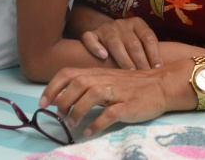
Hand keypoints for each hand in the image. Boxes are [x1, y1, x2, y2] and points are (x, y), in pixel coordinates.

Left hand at [40, 66, 169, 135]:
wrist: (161, 85)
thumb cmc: (132, 85)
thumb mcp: (107, 80)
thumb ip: (88, 86)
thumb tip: (62, 98)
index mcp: (98, 73)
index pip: (69, 73)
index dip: (53, 87)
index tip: (43, 102)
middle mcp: (105, 79)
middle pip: (78, 83)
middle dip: (63, 100)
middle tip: (61, 116)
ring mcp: (118, 91)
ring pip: (92, 95)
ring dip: (78, 110)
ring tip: (72, 124)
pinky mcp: (128, 105)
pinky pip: (110, 113)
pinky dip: (96, 123)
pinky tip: (89, 131)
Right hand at [80, 17, 161, 69]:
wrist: (103, 32)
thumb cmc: (127, 43)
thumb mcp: (139, 40)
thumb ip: (148, 50)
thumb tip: (161, 70)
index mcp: (137, 23)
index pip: (148, 37)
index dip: (154, 53)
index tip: (157, 68)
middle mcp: (121, 24)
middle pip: (133, 43)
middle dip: (140, 60)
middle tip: (145, 75)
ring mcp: (105, 28)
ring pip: (114, 43)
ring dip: (123, 58)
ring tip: (130, 71)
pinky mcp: (91, 34)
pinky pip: (91, 39)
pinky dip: (96, 47)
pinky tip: (103, 56)